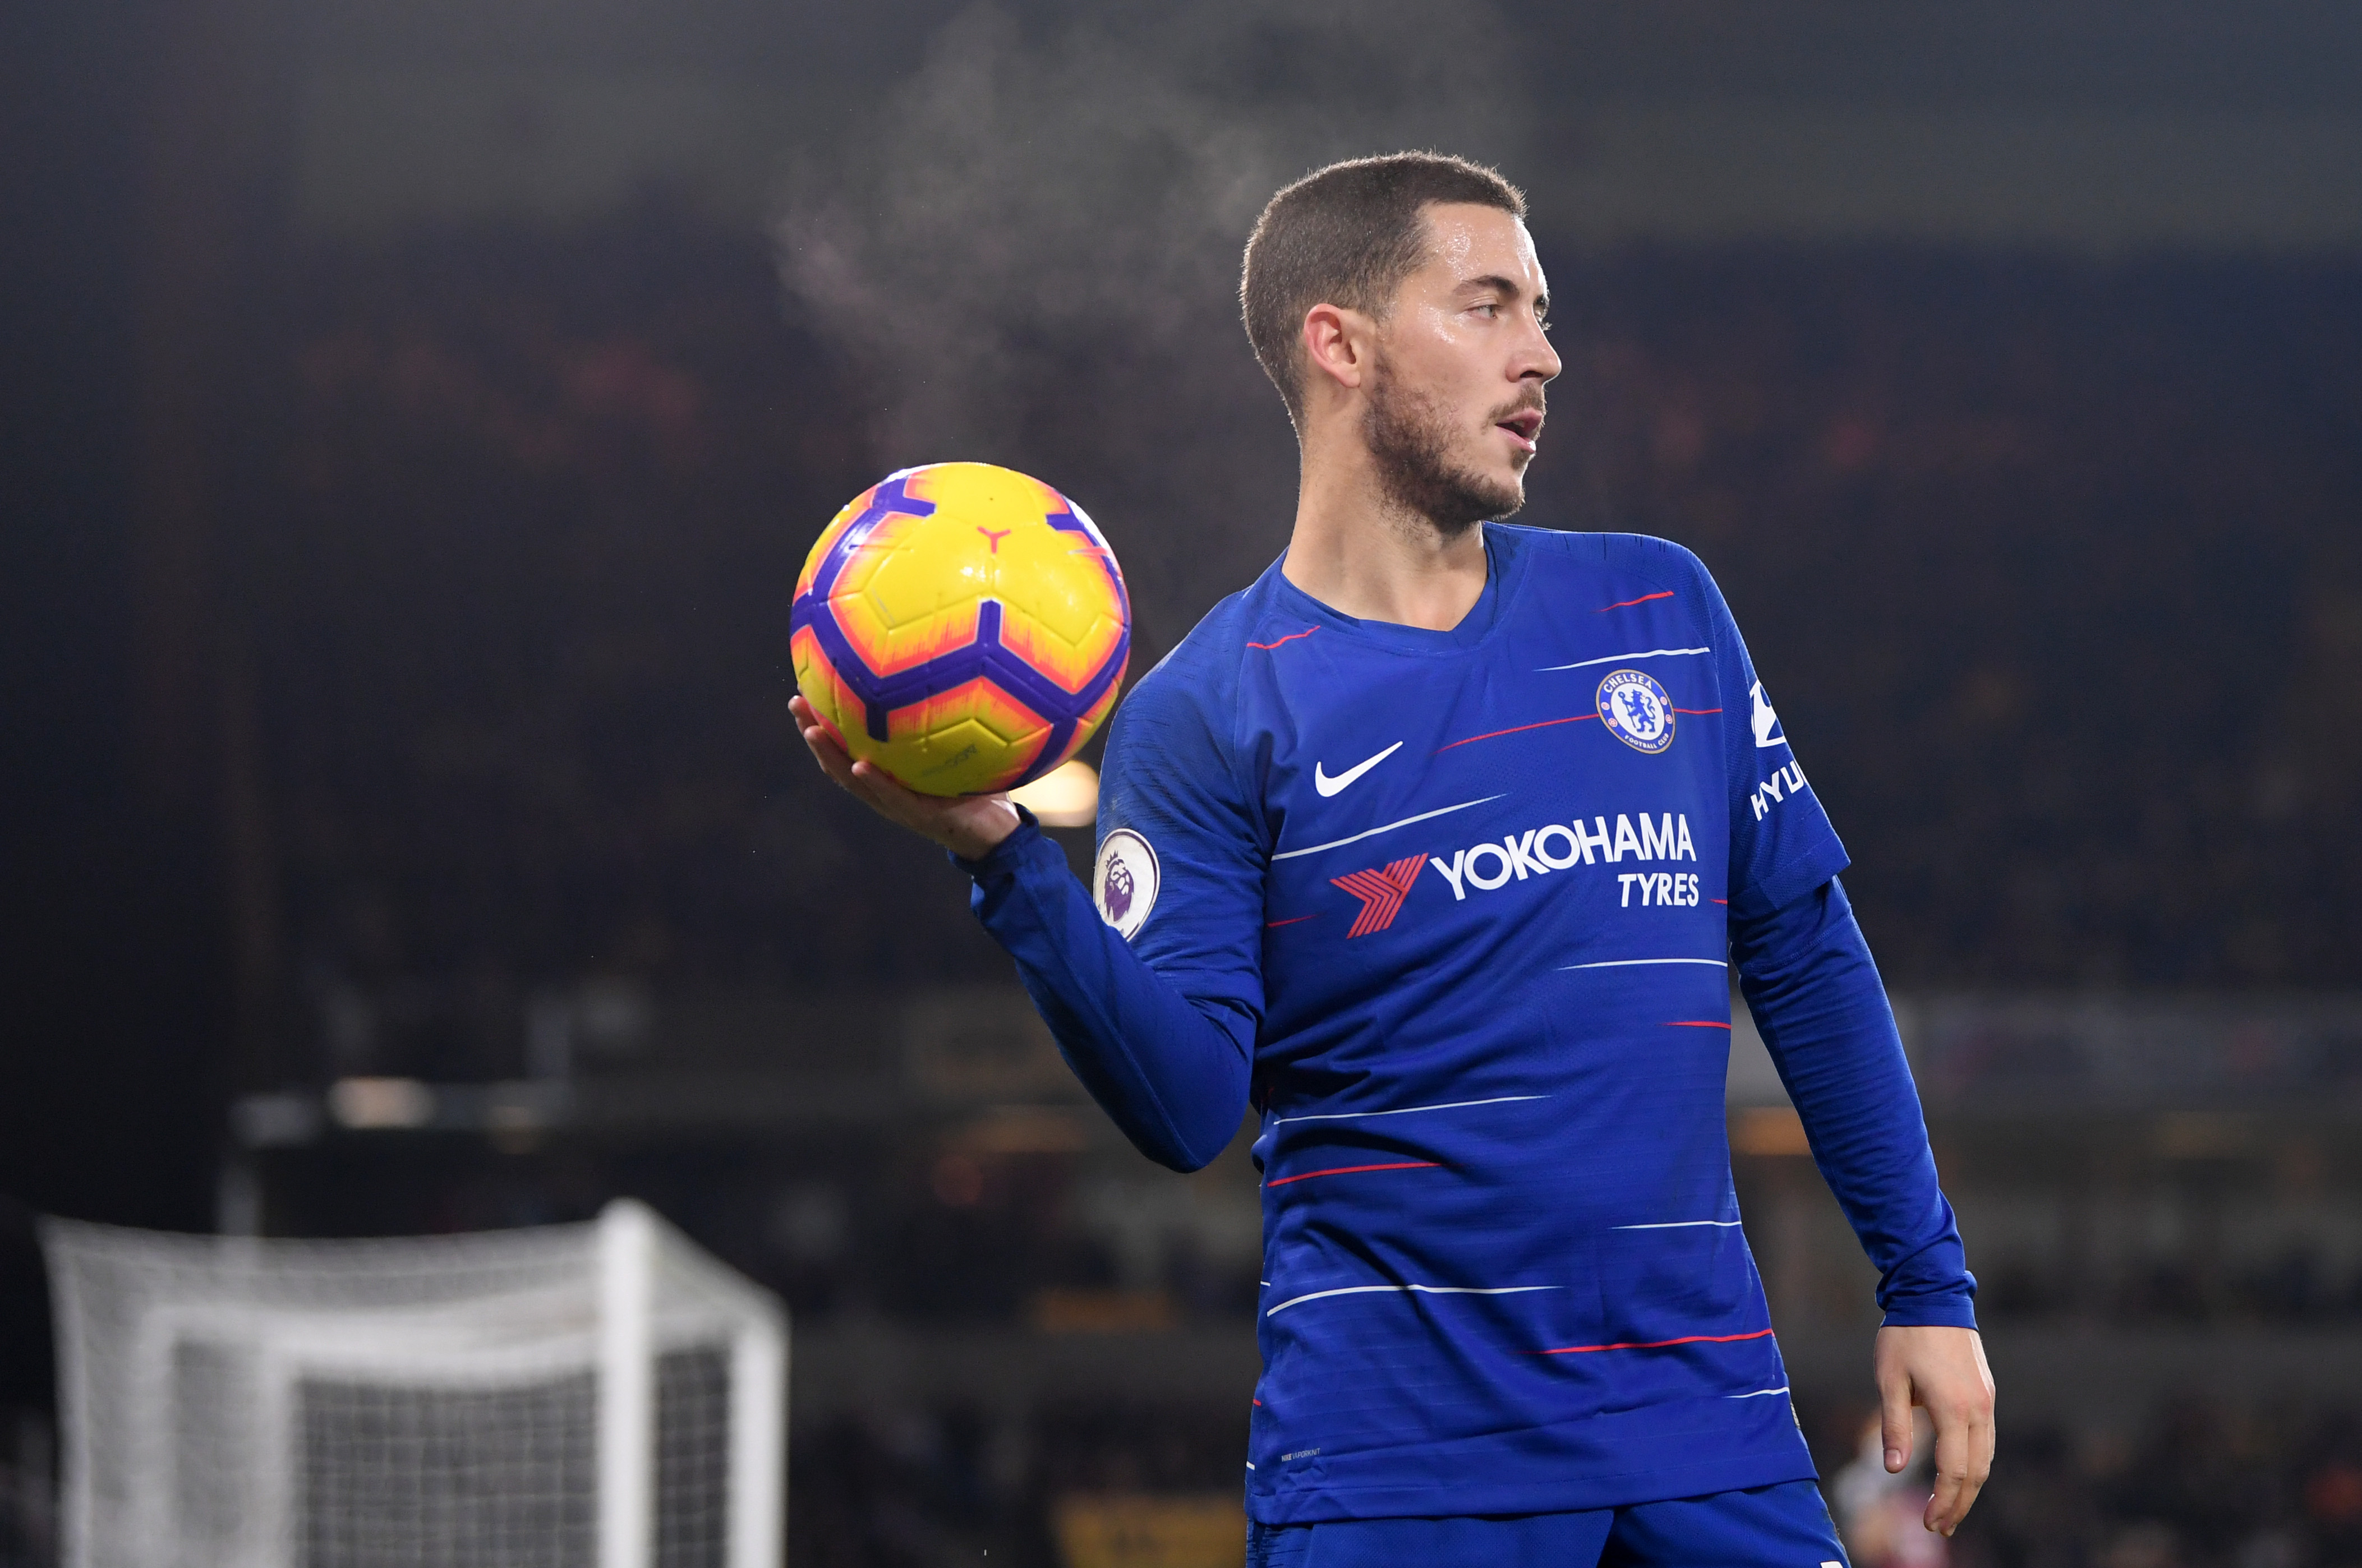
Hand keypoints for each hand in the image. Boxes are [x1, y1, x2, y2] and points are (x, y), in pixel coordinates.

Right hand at [791, 694, 1021, 859]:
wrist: (1000, 834)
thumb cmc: (979, 789)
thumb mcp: (956, 750)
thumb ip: (944, 721)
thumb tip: (948, 670)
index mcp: (887, 777)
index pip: (846, 748)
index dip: (823, 724)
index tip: (806, 690)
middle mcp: (884, 791)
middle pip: (837, 761)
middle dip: (813, 733)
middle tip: (795, 702)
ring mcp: (898, 806)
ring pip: (853, 781)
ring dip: (829, 756)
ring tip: (811, 730)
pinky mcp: (919, 816)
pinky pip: (891, 796)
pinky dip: (873, 782)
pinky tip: (858, 764)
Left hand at [1873, 1323, 1995, 1536]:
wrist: (1933, 1297)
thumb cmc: (1904, 1337)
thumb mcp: (1889, 1380)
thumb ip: (1894, 1426)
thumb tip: (1895, 1470)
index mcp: (1952, 1407)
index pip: (1955, 1470)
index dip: (1944, 1501)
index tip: (1929, 1522)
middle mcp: (1978, 1408)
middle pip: (1976, 1472)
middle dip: (1960, 1504)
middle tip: (1939, 1527)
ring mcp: (1987, 1401)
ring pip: (1986, 1458)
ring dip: (1970, 1488)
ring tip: (1950, 1509)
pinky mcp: (1987, 1393)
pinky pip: (1987, 1439)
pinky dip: (1976, 1463)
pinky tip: (1960, 1474)